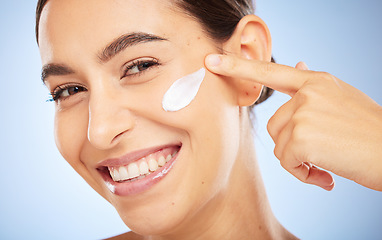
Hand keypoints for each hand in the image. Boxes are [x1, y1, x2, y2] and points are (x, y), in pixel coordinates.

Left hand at [205, 54, 381, 190]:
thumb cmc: (370, 131)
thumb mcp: (342, 98)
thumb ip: (313, 86)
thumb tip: (299, 63)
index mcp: (316, 82)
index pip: (270, 71)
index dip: (238, 66)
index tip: (211, 61)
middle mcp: (308, 93)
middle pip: (276, 123)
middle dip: (292, 143)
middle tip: (321, 152)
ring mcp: (304, 112)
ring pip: (280, 143)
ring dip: (299, 159)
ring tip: (326, 162)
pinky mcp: (303, 136)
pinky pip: (287, 161)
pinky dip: (304, 174)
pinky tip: (326, 175)